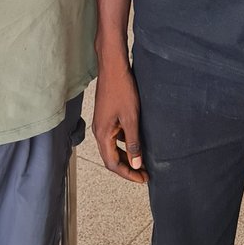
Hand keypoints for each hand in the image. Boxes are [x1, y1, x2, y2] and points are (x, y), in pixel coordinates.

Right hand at [93, 62, 147, 183]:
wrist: (113, 66)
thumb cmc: (121, 89)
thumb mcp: (131, 118)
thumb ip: (133, 143)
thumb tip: (136, 164)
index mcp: (102, 134)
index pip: (113, 164)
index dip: (128, 174)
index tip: (142, 178)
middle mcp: (99, 131)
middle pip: (111, 158)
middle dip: (127, 167)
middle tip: (144, 173)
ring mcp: (102, 123)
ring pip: (112, 147)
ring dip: (126, 155)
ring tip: (142, 159)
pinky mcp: (106, 116)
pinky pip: (114, 136)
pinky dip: (124, 143)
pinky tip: (136, 140)